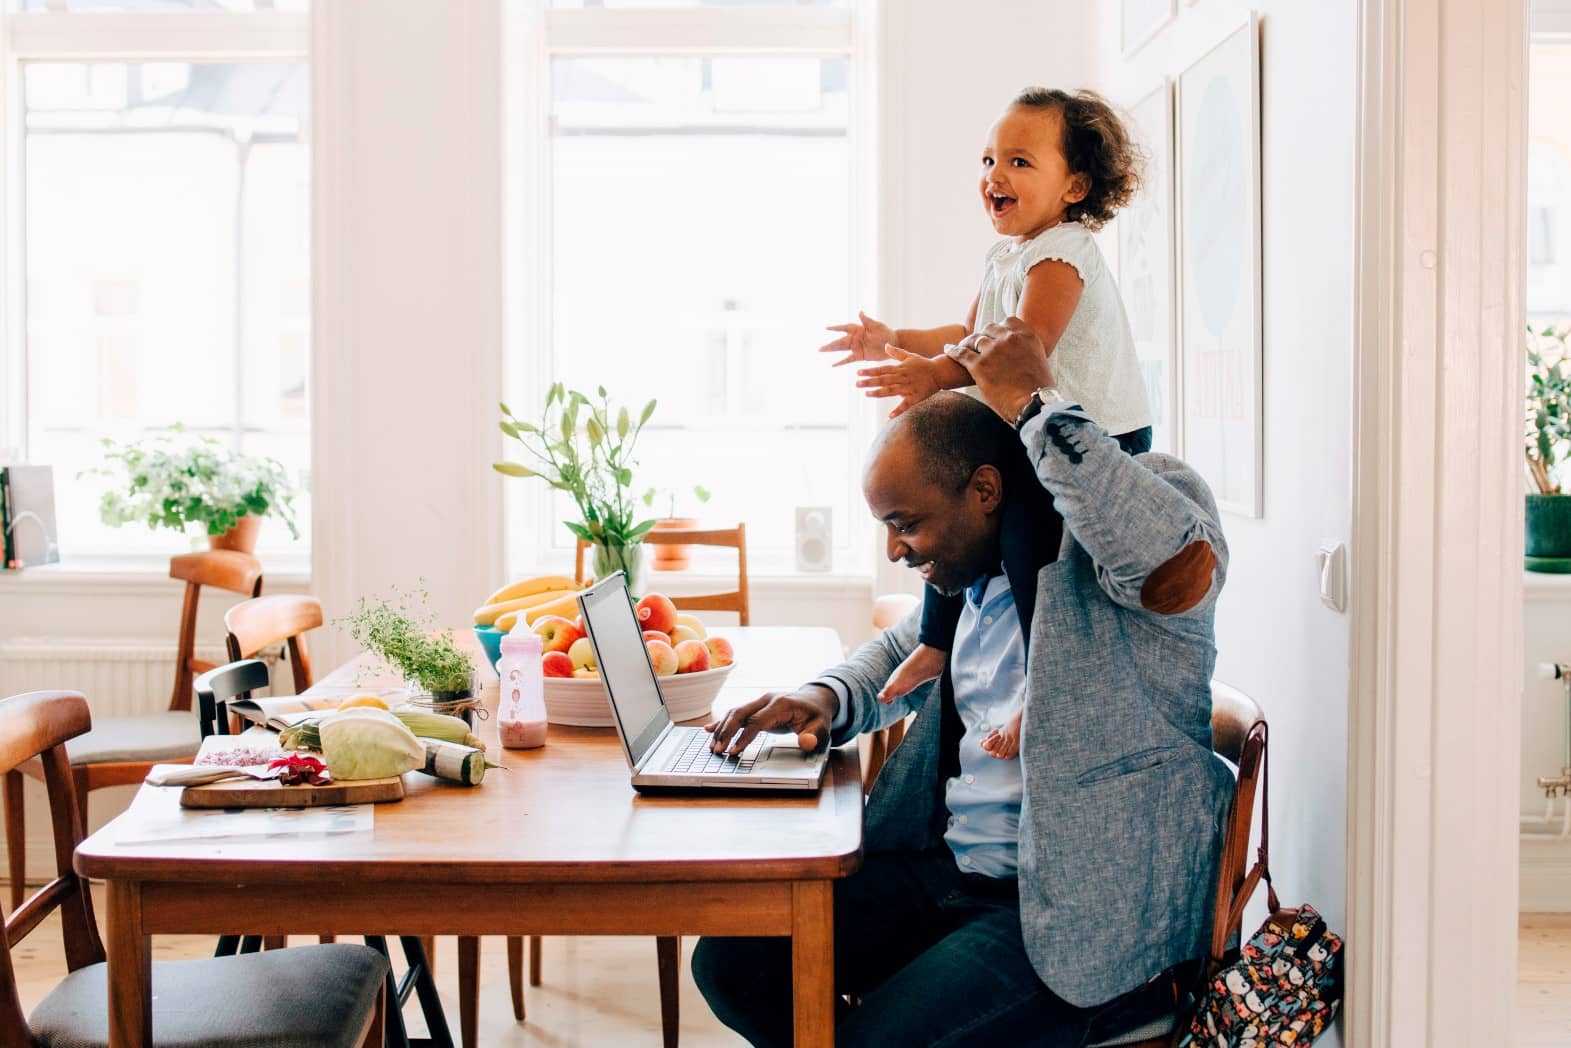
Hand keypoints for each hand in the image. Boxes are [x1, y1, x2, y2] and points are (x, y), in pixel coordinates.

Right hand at [705, 686, 837, 757]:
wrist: (816, 700)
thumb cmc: (817, 716)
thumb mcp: (821, 728)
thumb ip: (814, 736)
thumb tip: (806, 742)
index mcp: (781, 704)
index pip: (757, 721)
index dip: (744, 737)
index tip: (733, 752)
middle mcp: (767, 700)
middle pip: (740, 713)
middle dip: (726, 732)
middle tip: (717, 750)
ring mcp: (760, 701)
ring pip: (735, 712)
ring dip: (722, 728)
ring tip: (713, 747)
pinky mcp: (756, 706)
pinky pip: (737, 712)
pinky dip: (722, 721)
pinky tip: (709, 729)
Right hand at [820, 311, 896, 367]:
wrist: (892, 344)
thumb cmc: (885, 332)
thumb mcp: (876, 326)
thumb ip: (867, 320)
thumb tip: (860, 312)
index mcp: (858, 329)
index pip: (844, 328)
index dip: (836, 328)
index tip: (826, 328)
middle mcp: (855, 338)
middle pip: (840, 341)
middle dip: (830, 344)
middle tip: (820, 348)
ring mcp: (856, 347)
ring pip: (841, 349)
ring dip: (832, 350)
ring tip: (822, 350)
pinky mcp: (860, 356)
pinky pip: (848, 359)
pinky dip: (841, 362)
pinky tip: (833, 364)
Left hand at [856, 345, 941, 417]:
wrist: (939, 372)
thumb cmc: (923, 364)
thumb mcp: (909, 356)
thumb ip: (896, 352)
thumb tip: (885, 345)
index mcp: (900, 368)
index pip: (882, 369)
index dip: (870, 371)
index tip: (858, 372)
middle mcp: (902, 378)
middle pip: (883, 380)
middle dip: (869, 381)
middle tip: (856, 383)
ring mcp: (908, 388)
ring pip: (891, 391)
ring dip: (878, 392)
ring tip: (866, 394)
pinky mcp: (915, 397)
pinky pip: (906, 405)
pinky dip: (898, 410)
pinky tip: (889, 416)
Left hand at [943, 316, 1054, 423]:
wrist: (1034, 404)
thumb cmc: (1039, 390)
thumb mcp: (1038, 361)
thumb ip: (1026, 353)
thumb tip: (1021, 357)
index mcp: (1026, 336)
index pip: (1008, 321)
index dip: (999, 329)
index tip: (995, 336)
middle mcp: (1009, 339)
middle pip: (989, 328)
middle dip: (983, 335)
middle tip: (977, 343)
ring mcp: (993, 351)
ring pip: (974, 339)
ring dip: (967, 343)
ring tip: (961, 346)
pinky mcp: (979, 365)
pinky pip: (961, 353)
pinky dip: (953, 351)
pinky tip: (948, 350)